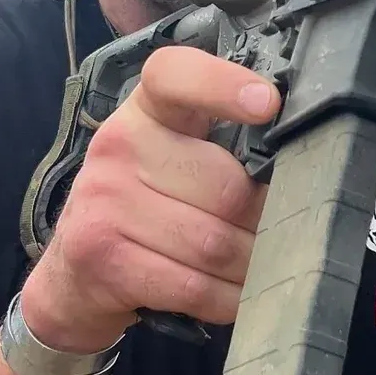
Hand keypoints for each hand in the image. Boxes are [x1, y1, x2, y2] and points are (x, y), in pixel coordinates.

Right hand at [22, 48, 279, 351]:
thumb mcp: (170, 157)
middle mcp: (119, 145)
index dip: (224, 85)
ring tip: (259, 267)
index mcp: (145, 110)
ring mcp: (105, 201)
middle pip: (226, 186)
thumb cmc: (142, 207)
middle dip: (265, 221)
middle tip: (280, 233)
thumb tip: (304, 167)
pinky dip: (227, 299)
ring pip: (215, 243)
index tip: (268, 103)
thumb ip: (223, 146)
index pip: (176, 75)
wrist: (71, 276)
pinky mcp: (102, 256)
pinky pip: (194, 285)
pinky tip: (232, 295)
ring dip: (251, 266)